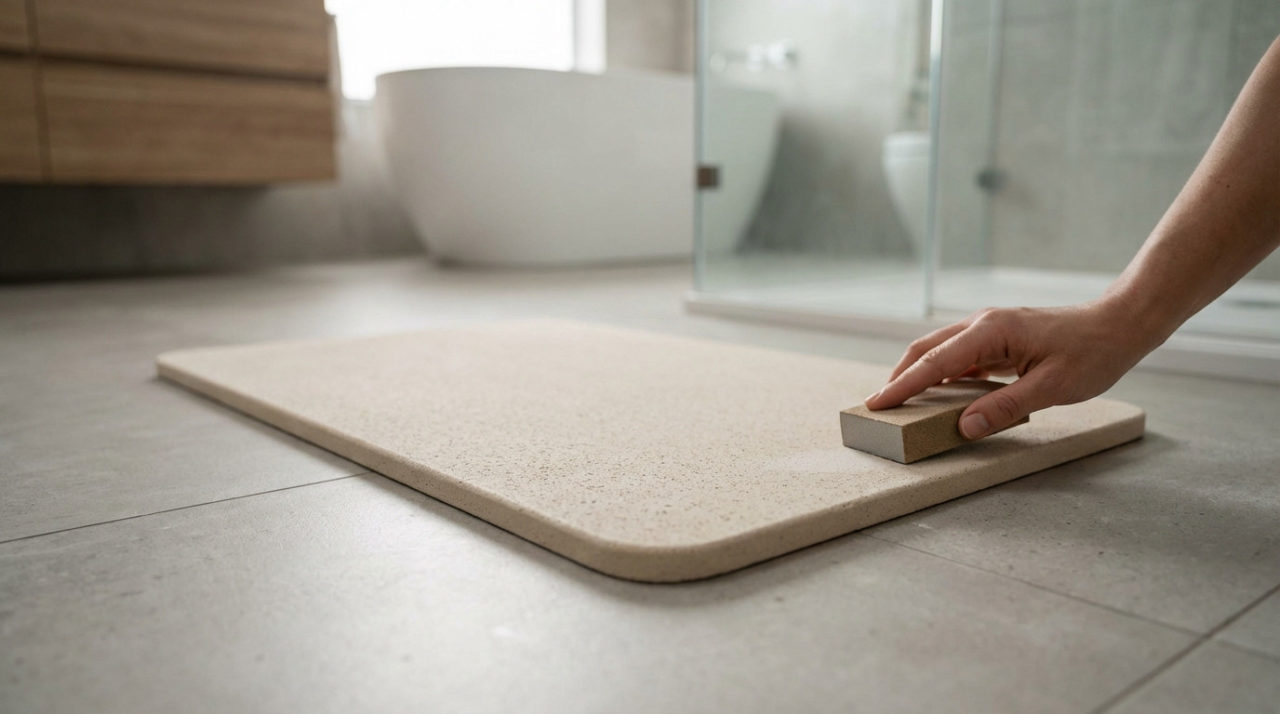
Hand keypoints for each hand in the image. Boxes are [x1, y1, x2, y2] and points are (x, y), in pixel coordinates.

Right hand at [863, 300, 1158, 439]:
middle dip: (900, 377)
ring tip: (903, 401)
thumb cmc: (1092, 353)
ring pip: (940, 349)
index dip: (902, 386)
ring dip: (919, 373)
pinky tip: (942, 393)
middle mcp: (983, 324)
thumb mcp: (1051, 387)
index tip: (876, 403)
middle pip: (926, 349)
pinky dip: (943, 372)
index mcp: (991, 332)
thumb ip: (1004, 407)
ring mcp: (990, 328)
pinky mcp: (1000, 336)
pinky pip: (960, 354)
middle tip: (879, 406)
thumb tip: (964, 427)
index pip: (934, 363)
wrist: (1120, 324)